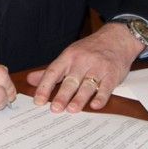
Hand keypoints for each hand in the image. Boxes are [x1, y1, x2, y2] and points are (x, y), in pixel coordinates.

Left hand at [27, 22, 143, 112]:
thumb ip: (51, 71)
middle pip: (70, 80)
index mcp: (68, 57)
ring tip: (72, 109)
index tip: (38, 101)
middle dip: (62, 95)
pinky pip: (106, 86)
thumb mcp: (69, 55)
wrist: (117, 38)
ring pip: (87, 84)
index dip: (44, 86)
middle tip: (55, 108)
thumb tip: (30, 80)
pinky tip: (95, 105)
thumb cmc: (90, 50)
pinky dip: (101, 97)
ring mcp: (98, 67)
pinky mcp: (112, 73)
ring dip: (80, 98)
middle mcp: (82, 61)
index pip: (53, 72)